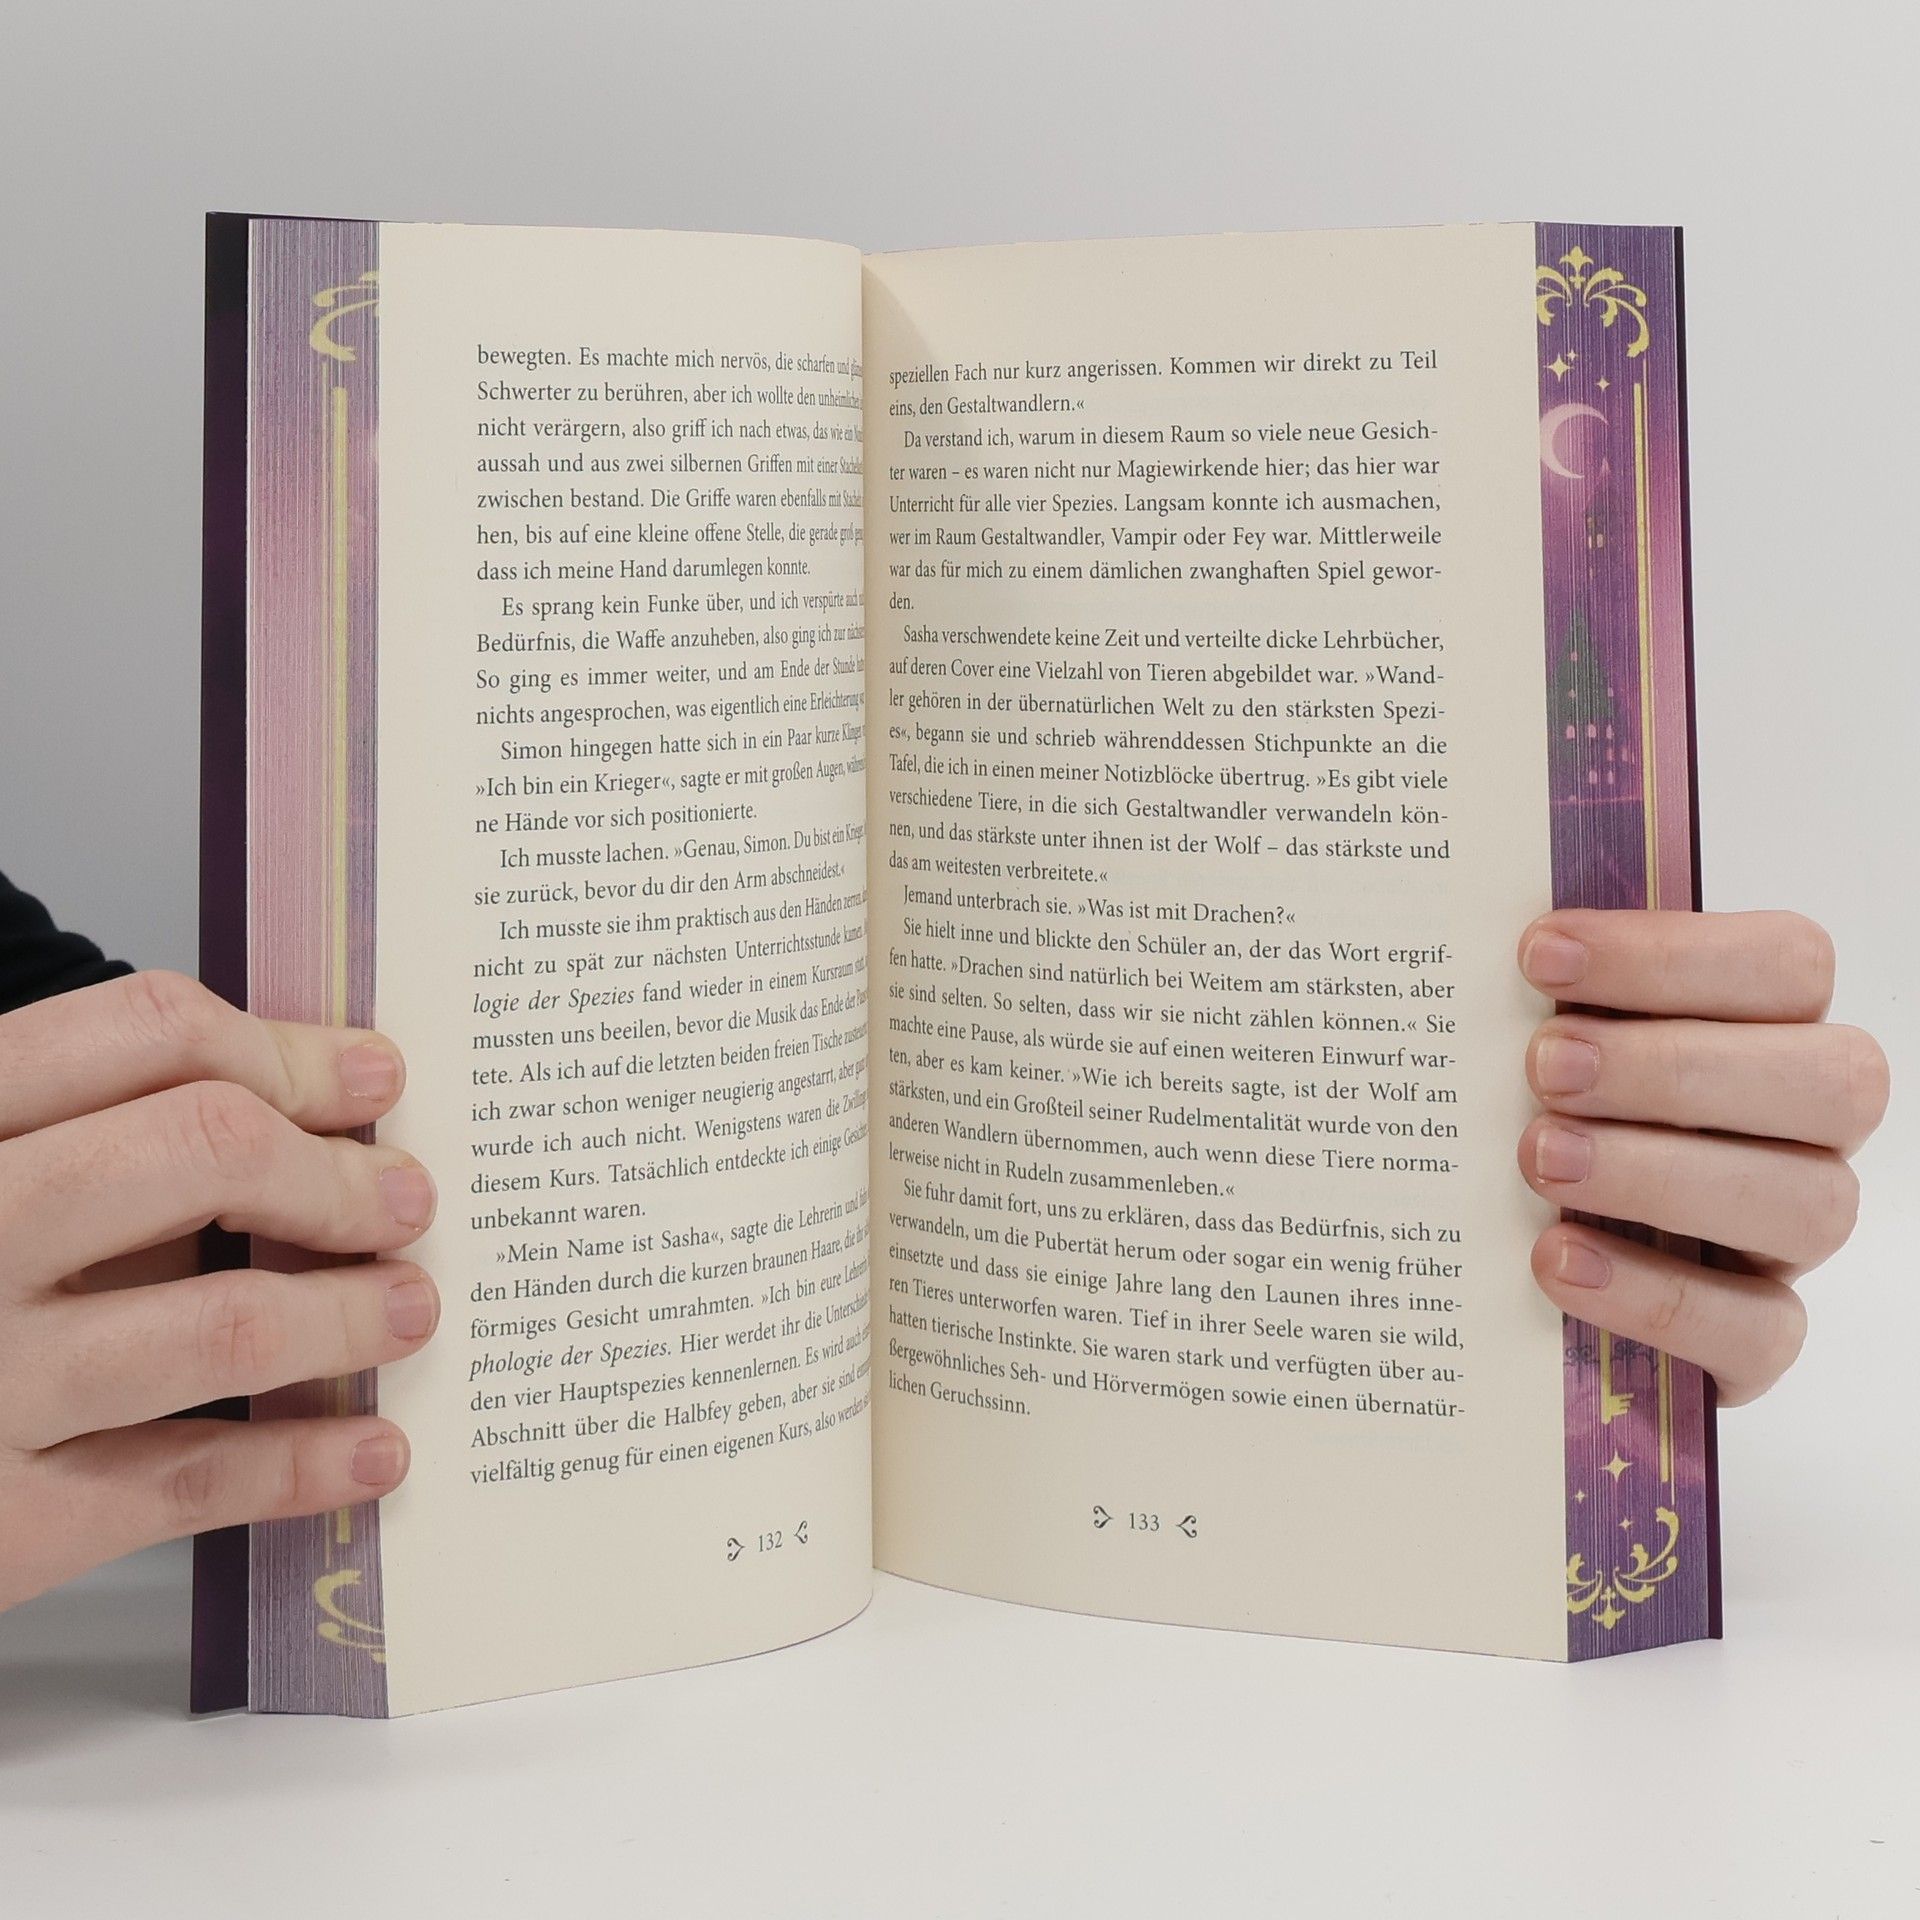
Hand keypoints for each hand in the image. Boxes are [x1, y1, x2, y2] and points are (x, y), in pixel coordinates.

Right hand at [0, 971, 438, 1611]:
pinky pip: (192, 1481)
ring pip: (226, 1323)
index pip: (145, 1031)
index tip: (371, 1077)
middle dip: (337, 1175)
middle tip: (405, 1199)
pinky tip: (373, 1448)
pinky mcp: (3, 1524)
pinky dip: (306, 1463)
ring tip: (411, 1308)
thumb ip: (72, 1145)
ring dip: (351, 1314)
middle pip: (206, 1150)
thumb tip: (298, 1119)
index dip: (287, 1051)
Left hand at [1518, 910, 1887, 1404]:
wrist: (1514, 1267)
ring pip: (1809, 1202)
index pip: (1786, 964)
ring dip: (1662, 1175)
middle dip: (1675, 1068)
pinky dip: (1654, 1293)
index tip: (1538, 954)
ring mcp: (1791, 1235)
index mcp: (1769, 1025)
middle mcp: (1805, 1127)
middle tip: (1544, 1067)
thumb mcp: (1533, 1038)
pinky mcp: (1759, 1337)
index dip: (1671, 953)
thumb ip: (1533, 993)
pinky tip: (1557, 1258)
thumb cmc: (1537, 1107)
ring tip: (1538, 1159)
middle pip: (1829, 1081)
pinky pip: (1760, 1328)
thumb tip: (1455, 931)